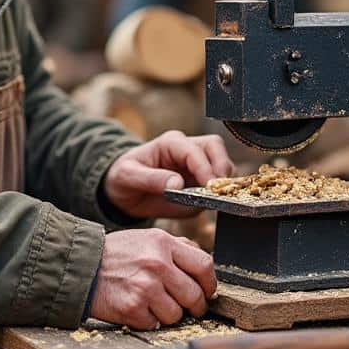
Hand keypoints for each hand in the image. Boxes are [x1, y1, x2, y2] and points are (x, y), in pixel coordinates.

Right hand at [88, 228, 215, 328]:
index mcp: (164, 243)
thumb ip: (178, 247)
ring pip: (177, 314)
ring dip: (169, 314)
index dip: (209, 284)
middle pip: (195, 295)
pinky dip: (149, 321)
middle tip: (188, 307)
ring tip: (154, 304)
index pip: (204, 266)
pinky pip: (155, 324)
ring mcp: (145, 287)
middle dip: (194, 306)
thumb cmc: (117, 254)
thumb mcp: (148, 237)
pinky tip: (138, 308)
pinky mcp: (132, 308)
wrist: (82, 266)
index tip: (206, 291)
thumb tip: (204, 265)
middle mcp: (157, 264)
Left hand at [102, 131, 232, 218]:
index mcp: (170, 143)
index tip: (209, 186)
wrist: (124, 191)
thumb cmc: (123, 177)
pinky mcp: (200, 182)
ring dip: (225, 181)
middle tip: (220, 191)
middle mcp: (187, 149)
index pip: (194, 150)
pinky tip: (215, 204)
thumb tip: (177, 185)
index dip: (204, 167)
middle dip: (222, 168)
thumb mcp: (128, 177)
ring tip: (218, 199)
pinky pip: (218, 184)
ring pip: (222, 164)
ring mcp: (196, 165)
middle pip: (215, 148)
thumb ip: (151, 179)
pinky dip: (221, 193)